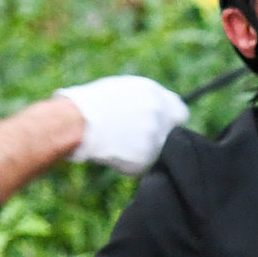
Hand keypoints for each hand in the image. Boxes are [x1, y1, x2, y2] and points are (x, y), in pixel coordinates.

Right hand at [55, 76, 189, 175]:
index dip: (171, 122)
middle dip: (158, 138)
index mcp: (156, 96)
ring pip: (154, 152)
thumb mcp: (122, 91)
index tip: (163, 127)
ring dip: (141, 151)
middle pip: (171, 135)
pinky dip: (128, 163)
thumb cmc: (90, 104)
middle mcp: (160, 116)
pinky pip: (139, 166)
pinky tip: (112, 151)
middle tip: (135, 139)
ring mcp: (154, 139)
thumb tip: (158, 109)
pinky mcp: (144, 160)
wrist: (77, 122)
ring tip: (116, 141)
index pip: (180, 113)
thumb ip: (146, 101)